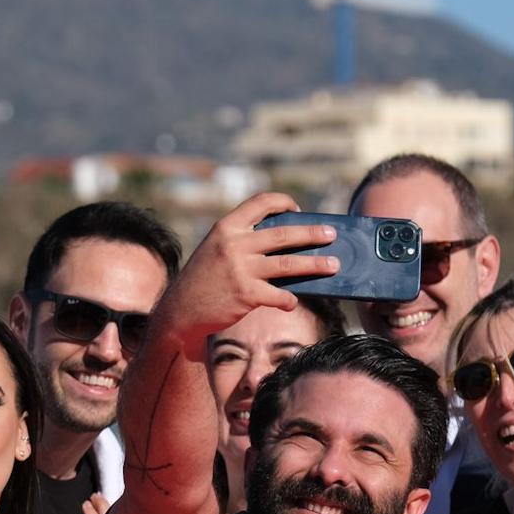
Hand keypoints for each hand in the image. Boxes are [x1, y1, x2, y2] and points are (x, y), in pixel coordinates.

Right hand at [150, 192, 337, 356]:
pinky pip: (279, 295)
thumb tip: (286, 243)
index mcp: (227, 227)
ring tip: (333, 265)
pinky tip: (292, 301)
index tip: (297, 210)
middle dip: (312, 234)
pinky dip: (289, 299)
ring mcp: (241, 270)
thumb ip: (243, 241)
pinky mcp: (246, 295)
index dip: (283, 202)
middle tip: (331, 234)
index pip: (261, 203)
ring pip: (289, 264)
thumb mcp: (215, 249)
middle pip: (284, 234)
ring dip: (316, 264)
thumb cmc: (202, 280)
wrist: (180, 311)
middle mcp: (234, 244)